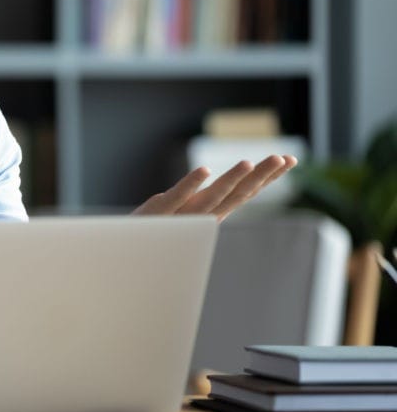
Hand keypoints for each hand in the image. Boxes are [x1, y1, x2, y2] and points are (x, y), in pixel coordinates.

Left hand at [132, 154, 296, 221]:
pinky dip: (191, 185)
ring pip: (212, 197)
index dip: (267, 177)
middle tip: (283, 158)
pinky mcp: (159, 211)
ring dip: (232, 180)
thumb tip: (223, 184)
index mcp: (210, 213)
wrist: (123, 253)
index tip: (290, 159)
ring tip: (249, 162)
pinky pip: (177, 198)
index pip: (244, 193)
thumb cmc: (155, 232)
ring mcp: (181, 214)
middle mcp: (201, 215)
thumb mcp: (185, 214)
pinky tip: (204, 170)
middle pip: (237, 194)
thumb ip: (204, 202)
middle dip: (262, 176)